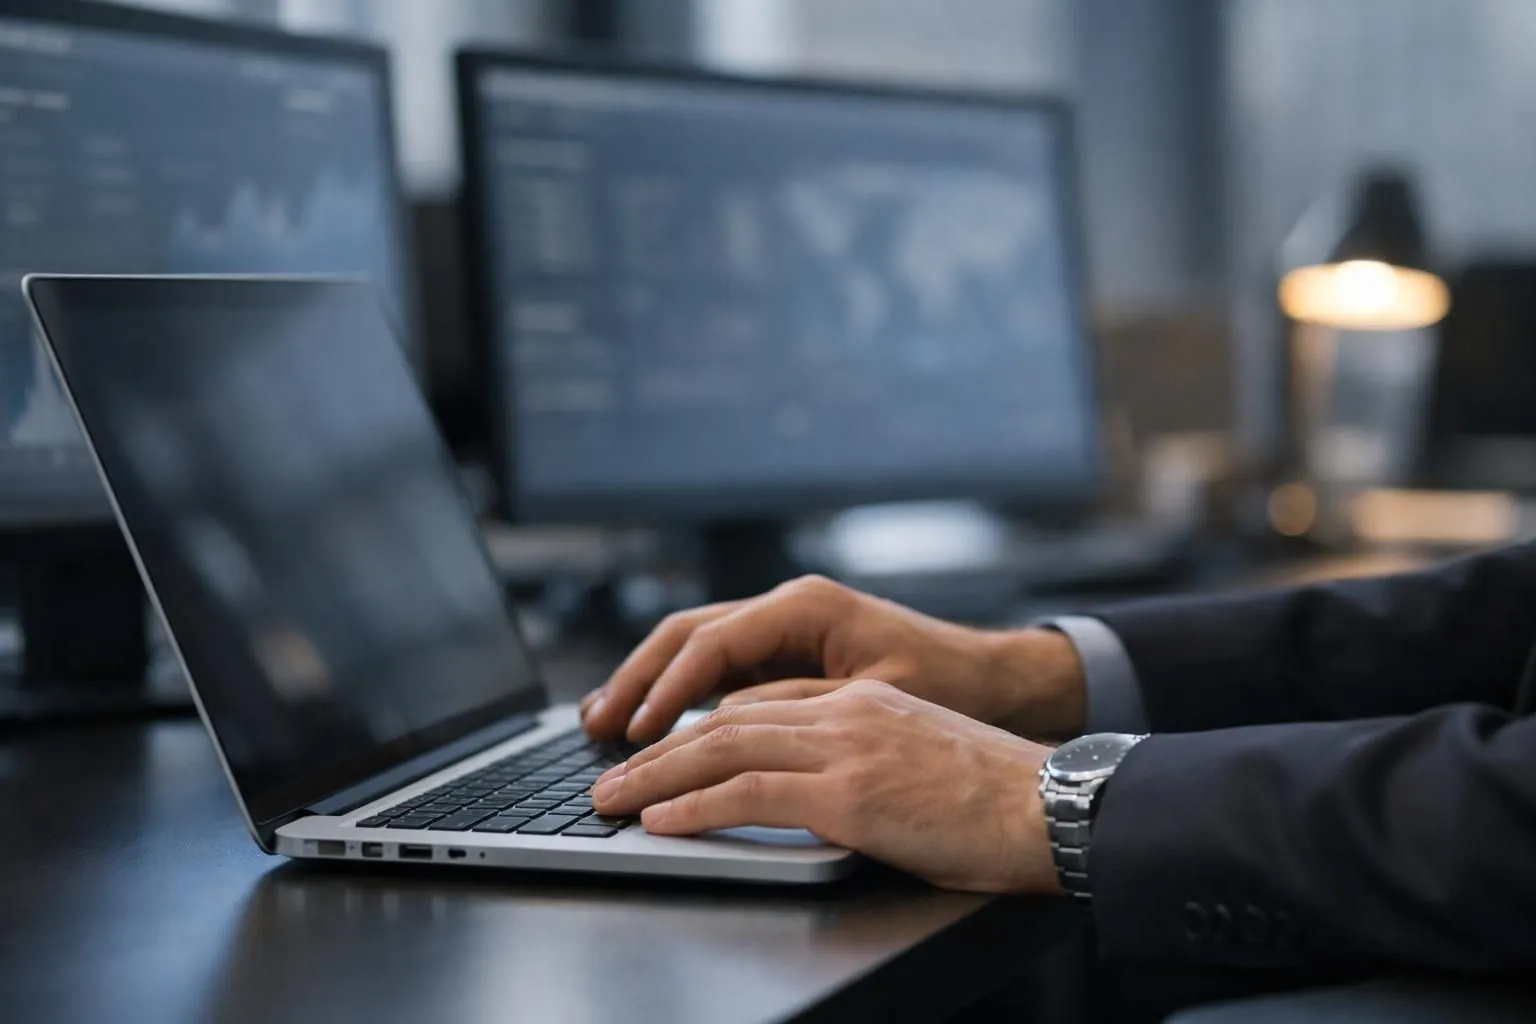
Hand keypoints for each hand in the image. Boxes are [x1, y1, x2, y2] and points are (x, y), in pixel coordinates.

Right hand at [581, 575, 1085, 742]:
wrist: (998, 683)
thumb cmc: (946, 686)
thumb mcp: (871, 699)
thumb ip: (798, 707)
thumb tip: (723, 730)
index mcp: (804, 606)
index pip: (710, 644)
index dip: (665, 691)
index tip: (636, 733)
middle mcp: (788, 606)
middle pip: (686, 635)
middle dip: (636, 680)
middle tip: (596, 725)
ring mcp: (786, 627)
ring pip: (695, 647)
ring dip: (649, 683)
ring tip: (606, 722)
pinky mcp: (789, 652)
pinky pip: (720, 666)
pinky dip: (682, 691)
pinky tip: (656, 722)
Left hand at [591, 680, 1063, 893]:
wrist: (1055, 806)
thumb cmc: (998, 799)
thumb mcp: (919, 758)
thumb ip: (863, 758)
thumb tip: (817, 791)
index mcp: (862, 701)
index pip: (758, 705)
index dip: (699, 729)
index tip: (662, 753)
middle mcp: (845, 712)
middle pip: (725, 720)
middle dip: (657, 750)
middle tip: (610, 776)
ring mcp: (845, 748)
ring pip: (721, 749)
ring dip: (654, 778)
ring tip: (610, 799)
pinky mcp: (848, 793)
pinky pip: (747, 792)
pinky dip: (692, 806)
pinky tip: (659, 821)